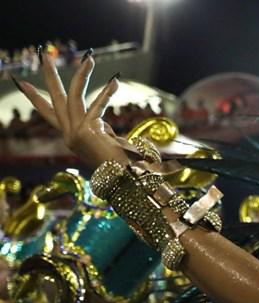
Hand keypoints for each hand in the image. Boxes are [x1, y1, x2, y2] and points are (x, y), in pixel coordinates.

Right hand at [13, 49, 128, 168]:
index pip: (48, 113)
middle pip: (55, 100)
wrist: (126, 180)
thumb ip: (97, 128)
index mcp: (70, 137)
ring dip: (82, 76)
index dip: (36, 98)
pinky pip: (97, 107)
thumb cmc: (120, 163)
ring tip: (89, 58)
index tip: (23, 84)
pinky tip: (115, 82)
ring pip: (74, 97)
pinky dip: (107, 94)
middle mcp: (69, 135)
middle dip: (50, 77)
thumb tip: (98, 119)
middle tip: (44, 56)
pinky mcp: (88, 131)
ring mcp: (76, 133)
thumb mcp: (104, 142)